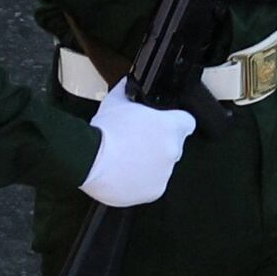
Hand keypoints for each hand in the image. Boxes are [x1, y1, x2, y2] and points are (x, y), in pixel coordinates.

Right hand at [78, 84, 194, 207]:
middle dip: (159, 144)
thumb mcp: (116, 102)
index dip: (175, 122)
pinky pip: (152, 185)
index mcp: (170, 127)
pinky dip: (141, 181)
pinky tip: (125, 173)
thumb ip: (127, 91)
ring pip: (162, 167)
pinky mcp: (154, 191)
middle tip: (137, 143)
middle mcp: (172, 151)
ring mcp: (165, 173)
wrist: (89, 160)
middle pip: (173, 146)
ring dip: (150, 164)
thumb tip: (128, 84)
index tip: (165, 125)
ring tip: (126, 159)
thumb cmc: (103, 132)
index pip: (187, 122)